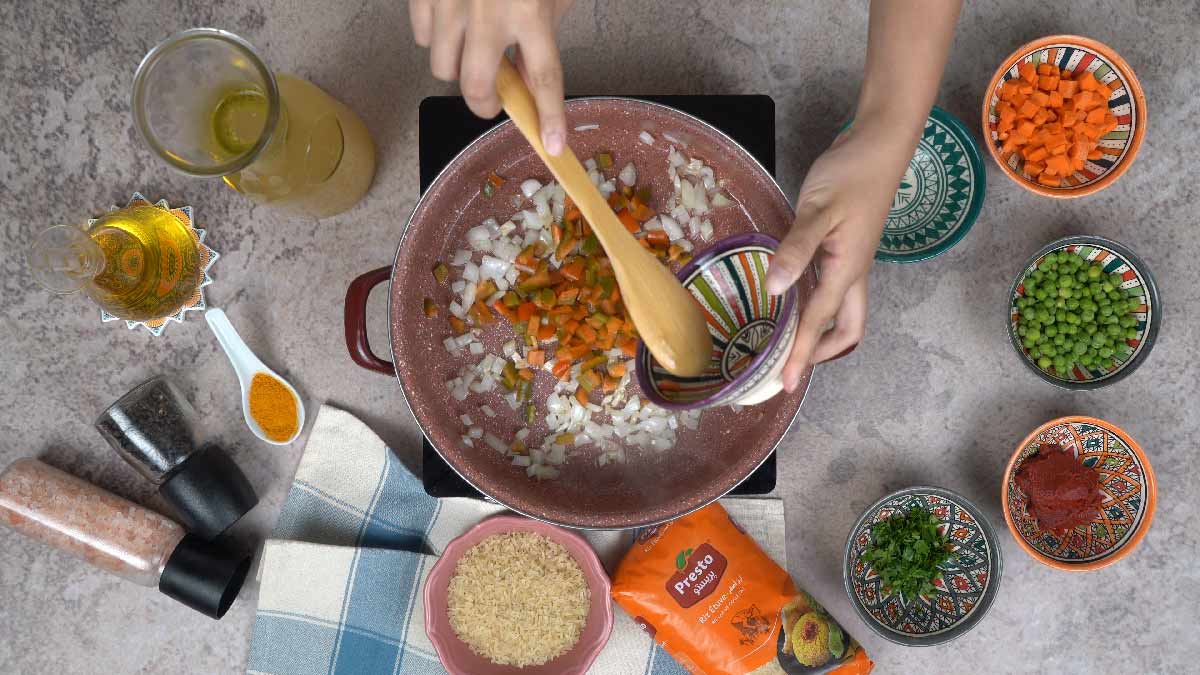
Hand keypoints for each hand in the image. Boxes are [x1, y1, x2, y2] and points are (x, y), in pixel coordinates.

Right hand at [409, 0, 573, 154]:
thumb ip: (543, 35)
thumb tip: (530, 82)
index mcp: (530, 9)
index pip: (544, 77)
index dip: (549, 116)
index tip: (552, 144)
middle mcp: (488, 10)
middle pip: (476, 86)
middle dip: (483, 104)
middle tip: (492, 100)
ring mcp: (451, 1)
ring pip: (443, 68)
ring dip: (458, 69)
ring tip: (471, 46)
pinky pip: (422, 39)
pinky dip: (436, 40)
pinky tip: (453, 25)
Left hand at [765, 120, 913, 391]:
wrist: (878, 144)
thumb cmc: (851, 174)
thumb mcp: (819, 210)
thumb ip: (796, 250)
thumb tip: (776, 289)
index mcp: (847, 271)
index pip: (819, 323)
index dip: (800, 355)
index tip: (785, 385)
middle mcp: (853, 273)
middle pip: (847, 328)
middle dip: (823, 352)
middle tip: (792, 366)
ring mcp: (852, 260)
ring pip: (842, 310)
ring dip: (821, 330)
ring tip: (789, 341)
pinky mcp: (846, 246)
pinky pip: (832, 287)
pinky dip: (816, 302)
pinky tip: (792, 296)